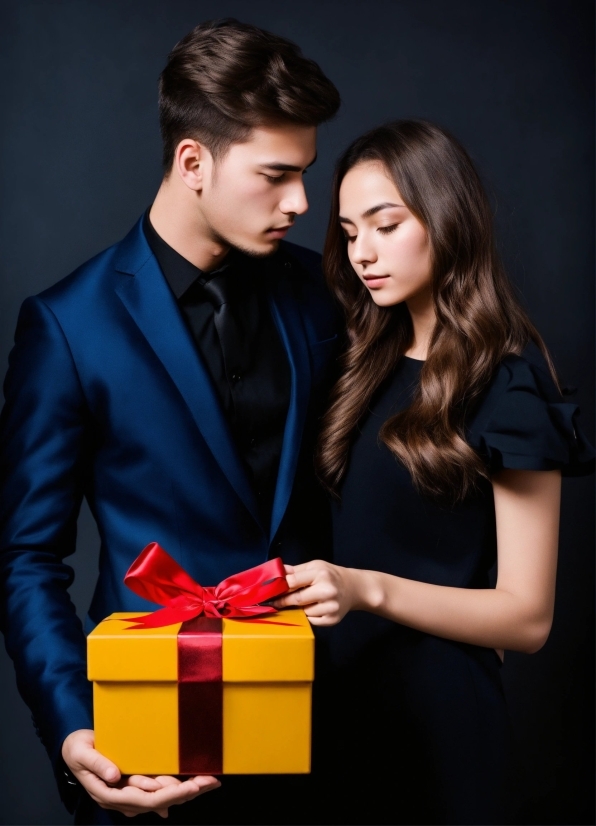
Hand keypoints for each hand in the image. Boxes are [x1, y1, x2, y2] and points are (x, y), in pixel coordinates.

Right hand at [62, 729, 220, 817]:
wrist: (74, 749)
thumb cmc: (78, 750)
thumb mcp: (83, 753)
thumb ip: (98, 764)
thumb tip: (115, 776)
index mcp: (110, 793)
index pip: (145, 799)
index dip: (169, 794)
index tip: (189, 787)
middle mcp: (122, 798)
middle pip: (159, 801)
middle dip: (185, 793)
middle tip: (209, 782)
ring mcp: (128, 793)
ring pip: (161, 797)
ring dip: (185, 791)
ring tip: (208, 782)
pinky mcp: (133, 784)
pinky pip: (157, 791)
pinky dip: (175, 790)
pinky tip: (191, 790)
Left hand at [273, 560, 368, 625]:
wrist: (355, 588)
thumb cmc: (332, 575)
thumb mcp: (316, 566)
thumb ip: (296, 571)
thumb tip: (277, 573)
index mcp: (321, 574)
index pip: (293, 582)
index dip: (280, 587)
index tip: (270, 592)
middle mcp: (327, 590)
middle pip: (297, 599)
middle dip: (284, 601)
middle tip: (274, 603)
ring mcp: (331, 607)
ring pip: (304, 612)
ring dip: (299, 608)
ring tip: (306, 601)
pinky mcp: (332, 620)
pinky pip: (311, 621)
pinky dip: (309, 616)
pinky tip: (315, 608)